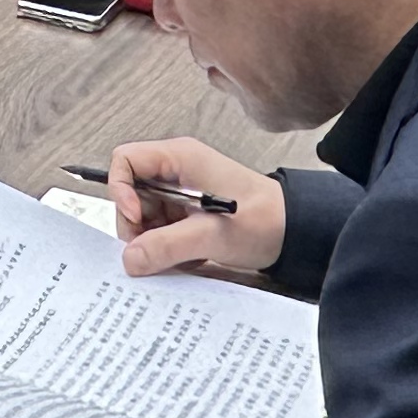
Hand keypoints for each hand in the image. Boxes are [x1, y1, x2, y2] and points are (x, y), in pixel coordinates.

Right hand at [109, 137, 282, 277]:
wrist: (296, 233)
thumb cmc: (264, 221)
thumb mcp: (213, 234)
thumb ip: (168, 245)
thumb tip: (130, 259)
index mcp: (180, 158)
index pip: (125, 161)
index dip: (121, 190)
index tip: (137, 220)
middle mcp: (176, 171)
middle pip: (130, 194)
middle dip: (137, 226)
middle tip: (156, 251)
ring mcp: (180, 194)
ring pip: (144, 217)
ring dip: (155, 242)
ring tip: (184, 256)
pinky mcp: (186, 215)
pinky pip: (160, 231)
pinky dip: (169, 249)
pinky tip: (194, 258)